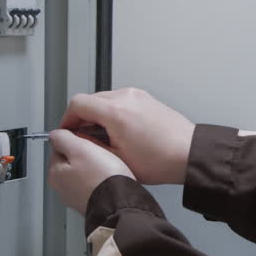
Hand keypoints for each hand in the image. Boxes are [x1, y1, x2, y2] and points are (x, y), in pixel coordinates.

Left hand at [47, 129, 133, 212]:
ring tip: (108, 166)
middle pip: (72, 159)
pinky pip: (95, 182)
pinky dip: (102, 178)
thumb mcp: (80, 148)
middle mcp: (63, 187)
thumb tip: (56, 134)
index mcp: (55, 173)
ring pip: (84, 171)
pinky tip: (111, 177)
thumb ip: (63, 137)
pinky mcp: (92, 201)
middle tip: (100, 153)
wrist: (121, 205)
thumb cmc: (103, 179)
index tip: (87, 141)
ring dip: (95, 166)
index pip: (59, 146)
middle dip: (86, 154)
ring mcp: (77, 196)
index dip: (75, 139)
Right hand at [59, 88, 195, 184]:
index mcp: (115, 112)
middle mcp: (126, 98)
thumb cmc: (161, 160)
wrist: (188, 153)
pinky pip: (120, 100)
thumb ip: (90, 145)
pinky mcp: (146, 98)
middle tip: (82, 136)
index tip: (67, 130)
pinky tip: (118, 131)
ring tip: (102, 136)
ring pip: (104, 98)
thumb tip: (76, 139)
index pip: (77, 104)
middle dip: (82, 117)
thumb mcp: (116, 159)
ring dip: (97, 114)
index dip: (67, 119)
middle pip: (89, 99)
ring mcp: (137, 95)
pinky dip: (112, 111)